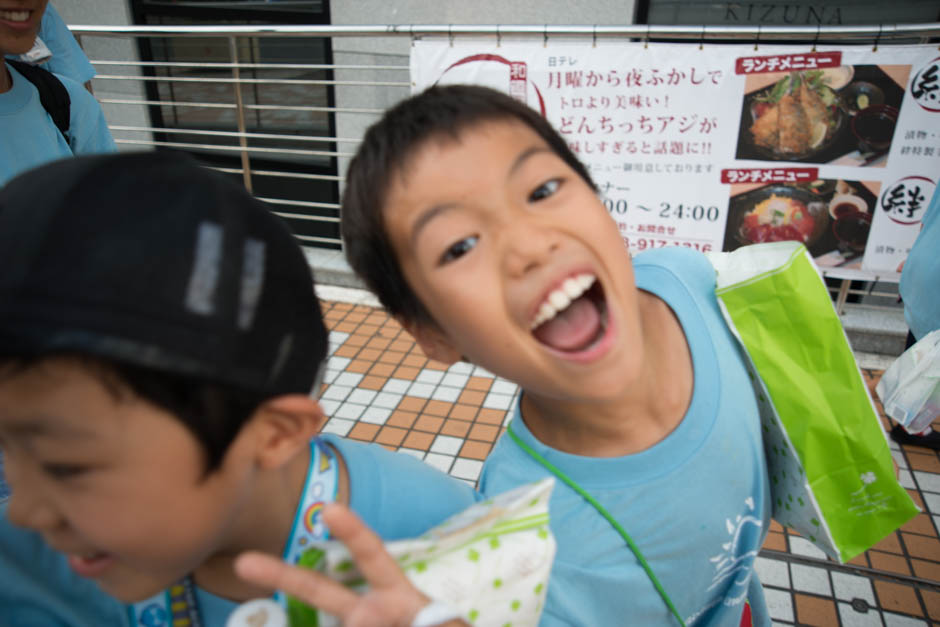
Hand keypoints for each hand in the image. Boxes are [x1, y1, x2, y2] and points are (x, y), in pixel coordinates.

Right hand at [234, 504, 466, 626]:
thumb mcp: (441, 625)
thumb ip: (417, 620)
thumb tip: (358, 616)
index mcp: (397, 595)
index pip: (372, 555)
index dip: (353, 532)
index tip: (330, 509)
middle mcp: (369, 611)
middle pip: (320, 590)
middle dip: (283, 575)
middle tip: (243, 561)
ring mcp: (356, 625)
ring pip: (333, 622)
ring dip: (344, 622)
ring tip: (363, 617)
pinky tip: (352, 622)